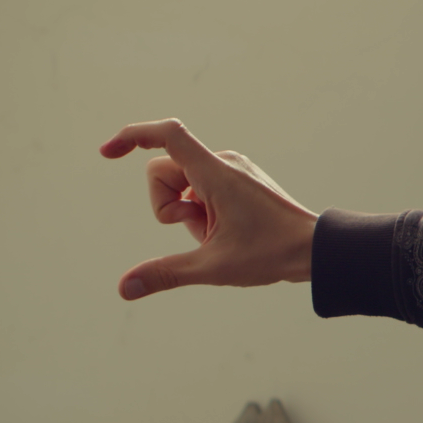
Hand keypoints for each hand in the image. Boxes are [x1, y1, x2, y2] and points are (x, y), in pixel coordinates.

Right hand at [99, 119, 318, 299]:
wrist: (316, 250)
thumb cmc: (271, 254)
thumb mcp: (213, 267)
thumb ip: (166, 273)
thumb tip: (125, 288)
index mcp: (215, 172)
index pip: (167, 135)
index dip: (131, 136)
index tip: (107, 154)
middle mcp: (223, 162)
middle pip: (163, 171)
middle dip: (167, 206)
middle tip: (200, 231)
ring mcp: (232, 170)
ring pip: (182, 184)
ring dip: (188, 213)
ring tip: (218, 234)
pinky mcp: (239, 179)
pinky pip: (201, 189)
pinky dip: (202, 212)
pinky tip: (226, 231)